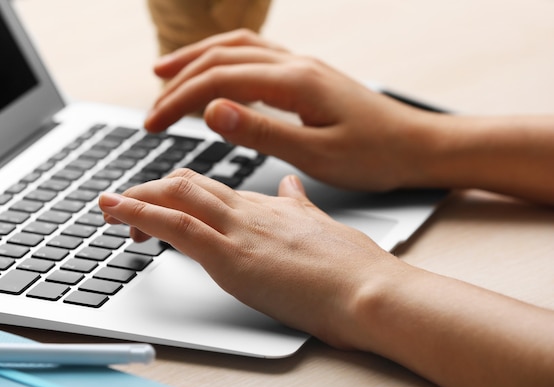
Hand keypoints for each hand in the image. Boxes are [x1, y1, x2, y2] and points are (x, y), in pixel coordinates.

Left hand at [99, 168, 401, 348]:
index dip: (180, 192)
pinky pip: (176, 226)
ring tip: (109, 207)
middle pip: (187, 185)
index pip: (212, 188)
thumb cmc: (354, 267)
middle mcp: (248, 211)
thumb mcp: (322, 226)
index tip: (162, 203)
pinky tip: (117, 213)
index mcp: (268, 206)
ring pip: (175, 197)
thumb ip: (298, 205)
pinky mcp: (232, 257)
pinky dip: (140, 215)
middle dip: (150, 192)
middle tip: (126, 208)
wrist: (370, 290)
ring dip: (135, 199)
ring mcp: (239, 231)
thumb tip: (289, 187)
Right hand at [145, 29, 437, 190]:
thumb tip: (211, 110)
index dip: (178, 101)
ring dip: (196, 59)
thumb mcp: (317, 153)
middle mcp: (295, 64)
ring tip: (163, 73)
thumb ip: (263, 131)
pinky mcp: (307, 75)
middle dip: (178, 82)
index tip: (152, 124)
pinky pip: (255, 56)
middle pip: (220, 59)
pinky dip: (224, 59)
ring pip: (236, 49)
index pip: (218, 81)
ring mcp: (302, 65)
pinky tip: (216, 72)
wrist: (418, 146)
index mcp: (294, 82)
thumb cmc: (375, 155)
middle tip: (151, 111)